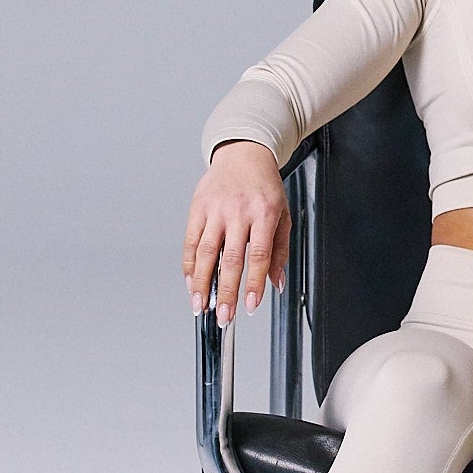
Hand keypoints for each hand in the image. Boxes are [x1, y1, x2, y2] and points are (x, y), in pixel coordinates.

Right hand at [183, 141, 289, 324]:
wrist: (244, 155)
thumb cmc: (265, 188)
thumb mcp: (283, 215)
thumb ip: (280, 250)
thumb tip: (276, 283)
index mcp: (265, 214)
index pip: (259, 255)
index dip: (254, 284)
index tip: (251, 306)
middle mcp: (239, 212)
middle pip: (231, 259)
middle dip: (226, 292)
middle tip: (224, 316)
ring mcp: (216, 210)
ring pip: (206, 252)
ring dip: (201, 284)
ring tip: (201, 306)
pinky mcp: (198, 208)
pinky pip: (190, 242)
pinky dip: (189, 266)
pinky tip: (190, 283)